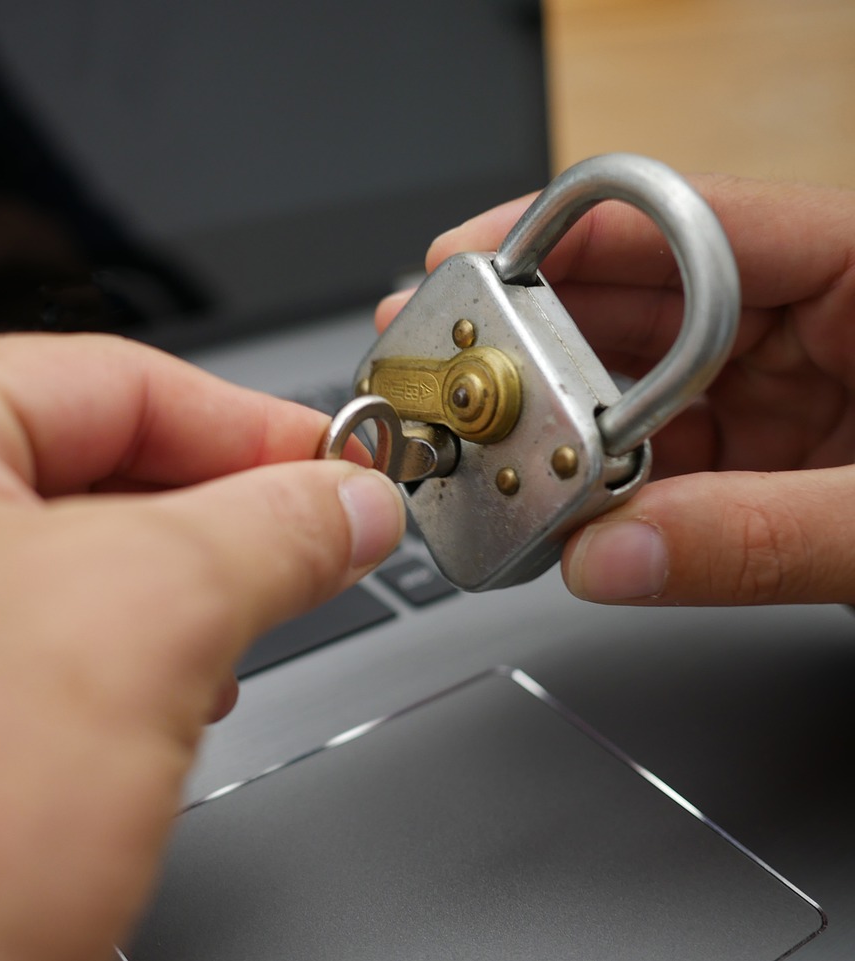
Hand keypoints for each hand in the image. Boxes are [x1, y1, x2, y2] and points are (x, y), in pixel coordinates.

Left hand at [0, 334, 403, 960]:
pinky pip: (17, 664)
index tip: (339, 470)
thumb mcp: (141, 621)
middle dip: (209, 530)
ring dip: (161, 613)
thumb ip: (270, 532)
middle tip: (307, 558)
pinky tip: (142, 727)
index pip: (107, 379)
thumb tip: (345, 499)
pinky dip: (102, 682)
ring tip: (225, 658)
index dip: (248, 425)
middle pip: (84, 478)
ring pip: (56, 578)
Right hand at [376, 175, 854, 605]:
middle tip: (442, 367)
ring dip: (554, 417)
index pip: (693, 225)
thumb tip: (608, 558)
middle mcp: (813, 317)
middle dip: (532, 334)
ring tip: (483, 441)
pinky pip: (662, 455)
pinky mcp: (771, 451)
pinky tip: (552, 498)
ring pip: (634, 384)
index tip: (471, 263)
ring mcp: (787, 386)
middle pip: (641, 300)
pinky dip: (600, 481)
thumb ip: (757, 540)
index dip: (568, 234)